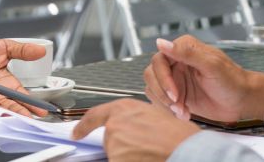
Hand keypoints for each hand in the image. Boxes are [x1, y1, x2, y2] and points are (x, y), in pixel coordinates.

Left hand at [0, 38, 47, 115]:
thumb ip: (21, 50)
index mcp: (5, 84)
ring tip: (3, 115)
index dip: (30, 104)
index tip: (40, 111)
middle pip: (7, 107)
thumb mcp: (2, 47)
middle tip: (25, 119)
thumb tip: (41, 50)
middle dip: (17, 114)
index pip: (20, 96)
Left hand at [72, 99, 198, 161]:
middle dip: (122, 146)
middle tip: (144, 147)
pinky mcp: (115, 159)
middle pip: (109, 140)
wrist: (186, 149)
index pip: (94, 115)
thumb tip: (130, 128)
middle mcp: (115, 124)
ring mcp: (114, 143)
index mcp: (124, 108)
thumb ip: (135, 119)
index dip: (83, 126)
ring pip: (115, 155)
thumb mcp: (155, 115)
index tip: (77, 132)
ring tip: (150, 153)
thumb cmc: (178, 135)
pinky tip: (147, 159)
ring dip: (128, 157)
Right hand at [144, 36, 263, 122]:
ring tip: (182, 111)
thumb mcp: (211, 65)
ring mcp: (175, 79)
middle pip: (152, 75)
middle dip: (162, 93)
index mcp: (183, 49)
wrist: (243, 101)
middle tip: (177, 104)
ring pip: (153, 89)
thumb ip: (186, 52)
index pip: (158, 60)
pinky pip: (160, 102)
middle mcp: (176, 62)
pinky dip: (168, 111)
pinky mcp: (177, 95)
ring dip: (165, 104)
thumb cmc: (232, 80)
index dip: (163, 78)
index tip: (174, 93)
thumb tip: (161, 42)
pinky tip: (184, 114)